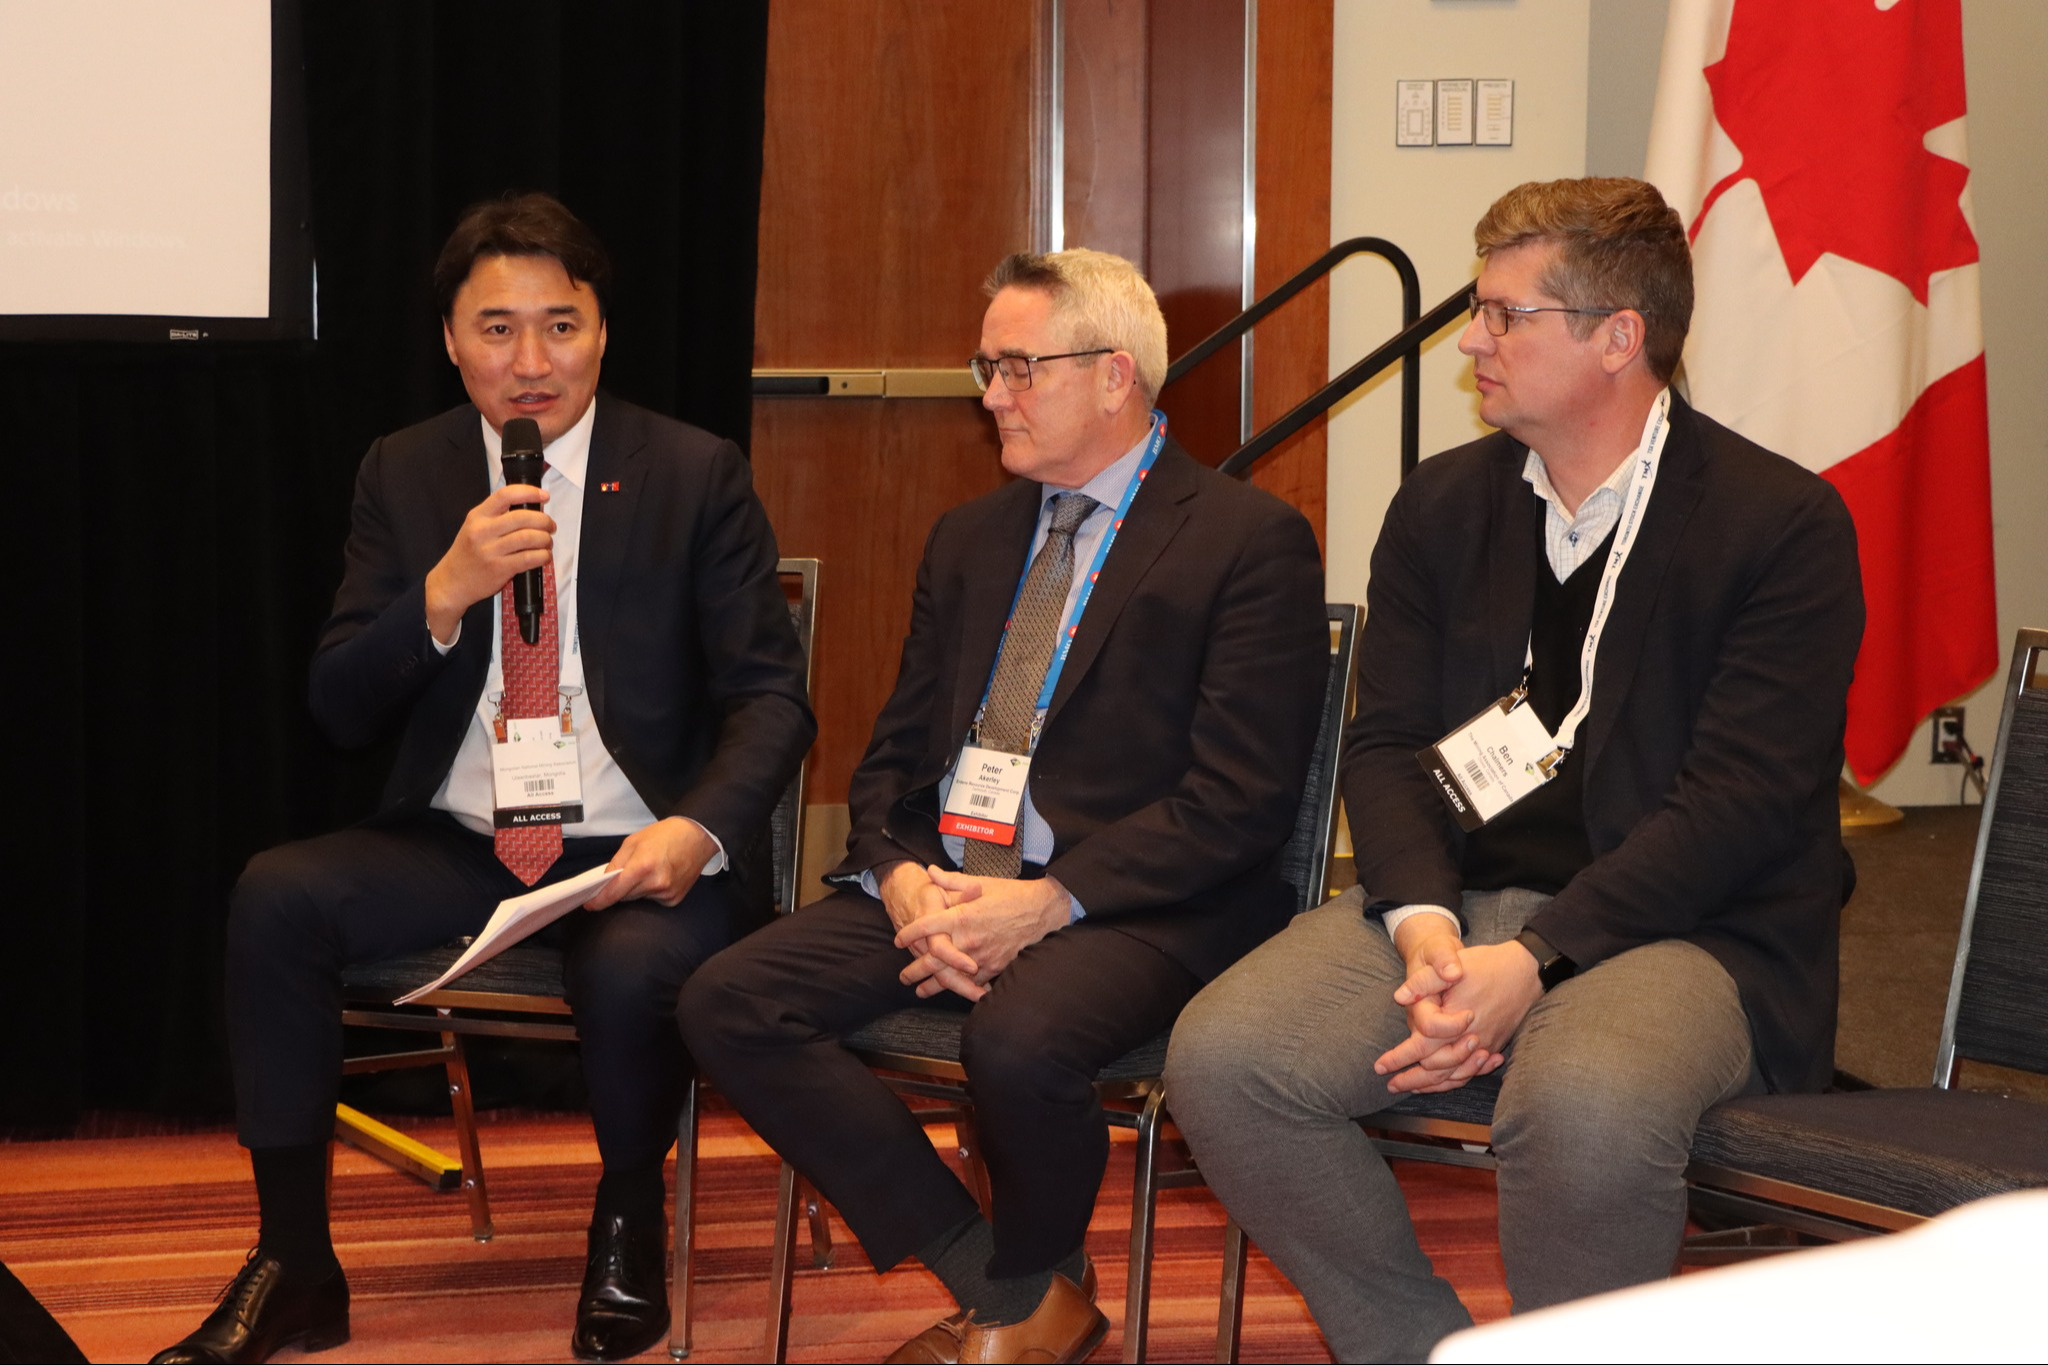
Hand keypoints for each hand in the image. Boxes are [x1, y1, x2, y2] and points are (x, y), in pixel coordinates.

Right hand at [424, 483, 555, 642]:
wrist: (451, 582)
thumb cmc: (467, 553)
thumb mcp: (474, 527)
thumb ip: (497, 516)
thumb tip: (531, 507)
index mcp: (477, 516)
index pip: (505, 495)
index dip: (529, 492)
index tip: (544, 495)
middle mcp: (482, 531)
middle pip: (522, 517)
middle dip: (543, 520)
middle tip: (550, 525)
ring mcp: (490, 551)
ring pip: (528, 538)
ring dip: (545, 539)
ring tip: (547, 541)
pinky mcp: (499, 568)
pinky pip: (528, 558)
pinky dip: (542, 556)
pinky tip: (543, 555)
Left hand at [584, 817, 716, 908]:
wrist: (698, 836)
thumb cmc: (666, 835)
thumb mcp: (634, 841)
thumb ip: (616, 863)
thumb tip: (604, 882)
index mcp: (643, 866)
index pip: (614, 892)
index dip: (599, 900)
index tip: (589, 904)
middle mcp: (656, 883)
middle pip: (624, 896)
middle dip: (619, 888)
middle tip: (625, 874)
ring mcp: (666, 893)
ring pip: (638, 898)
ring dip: (636, 889)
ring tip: (648, 870)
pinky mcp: (674, 899)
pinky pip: (652, 900)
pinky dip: (650, 891)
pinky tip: (659, 876)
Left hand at [891, 867, 1070, 997]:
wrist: (1042, 911)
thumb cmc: (1011, 894)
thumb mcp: (980, 882)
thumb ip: (951, 880)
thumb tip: (930, 871)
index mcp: (960, 916)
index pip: (925, 927)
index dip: (908, 934)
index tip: (898, 940)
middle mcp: (967, 939)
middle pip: (932, 960)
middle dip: (915, 970)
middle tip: (903, 977)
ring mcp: (981, 956)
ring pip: (950, 976)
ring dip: (933, 985)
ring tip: (921, 991)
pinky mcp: (994, 966)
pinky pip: (973, 982)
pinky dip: (960, 988)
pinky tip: (952, 991)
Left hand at [1374, 918, 1491, 1093]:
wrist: (1527, 970)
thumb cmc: (1487, 965)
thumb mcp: (1452, 965)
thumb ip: (1423, 981)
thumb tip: (1399, 997)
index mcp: (1453, 1021)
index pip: (1420, 1048)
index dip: (1398, 1059)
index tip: (1380, 1067)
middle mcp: (1470, 1040)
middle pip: (1436, 1070)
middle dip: (1412, 1080)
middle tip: (1391, 1085)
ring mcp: (1485, 1045)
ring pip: (1455, 1075)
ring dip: (1433, 1085)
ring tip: (1414, 1089)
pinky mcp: (1494, 1044)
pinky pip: (1472, 1071)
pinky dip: (1456, 1080)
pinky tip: (1446, 1082)